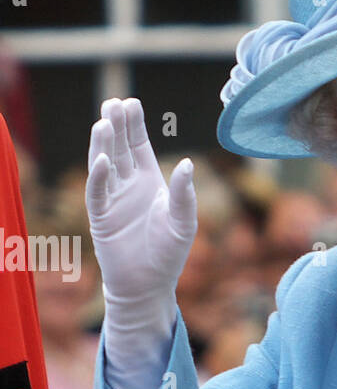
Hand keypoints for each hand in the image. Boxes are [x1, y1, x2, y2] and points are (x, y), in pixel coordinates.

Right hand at [86, 98, 197, 307]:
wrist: (148, 285)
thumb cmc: (169, 254)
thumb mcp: (184, 223)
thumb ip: (185, 195)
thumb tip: (188, 163)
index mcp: (150, 182)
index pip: (139, 146)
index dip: (134, 125)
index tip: (131, 103)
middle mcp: (128, 186)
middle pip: (119, 148)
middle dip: (116, 126)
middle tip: (113, 103)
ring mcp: (112, 199)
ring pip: (105, 164)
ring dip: (103, 144)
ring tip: (104, 122)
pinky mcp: (100, 217)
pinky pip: (97, 192)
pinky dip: (99, 176)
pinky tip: (103, 160)